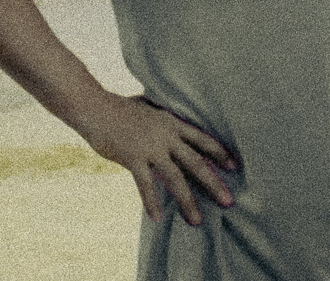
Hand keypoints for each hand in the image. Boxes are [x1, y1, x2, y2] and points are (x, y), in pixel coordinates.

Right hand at [73, 91, 237, 224]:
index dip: (219, 153)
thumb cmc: (120, 108)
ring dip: (187, 201)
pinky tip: (157, 218)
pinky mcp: (133, 158)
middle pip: (196, 162)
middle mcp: (166, 136)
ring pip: (175, 178)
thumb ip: (163, 120)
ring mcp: (150, 148)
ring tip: (197, 220)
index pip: (202, 139)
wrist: (95, 108)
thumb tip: (170, 122)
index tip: (234, 166)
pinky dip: (152, 202)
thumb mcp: (149, 109)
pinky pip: (145, 185)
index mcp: (172, 123)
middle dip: (213, 184)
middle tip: (228, 202)